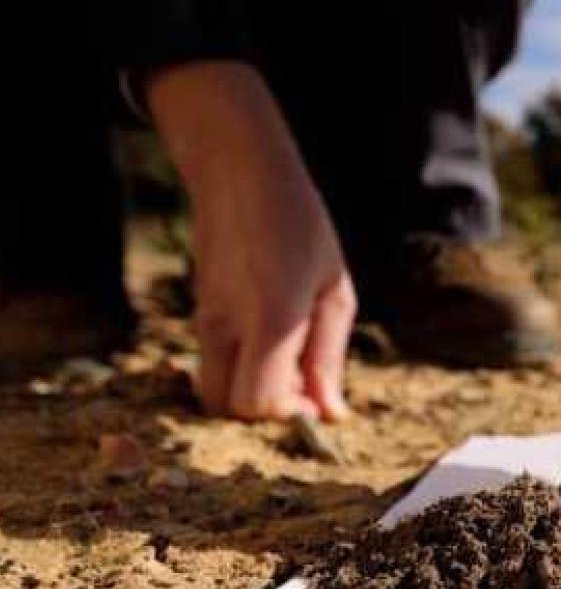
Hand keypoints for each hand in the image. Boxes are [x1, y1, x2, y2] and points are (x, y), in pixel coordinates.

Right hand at [148, 62, 353, 420]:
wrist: (239, 175)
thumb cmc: (301, 228)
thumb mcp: (333, 293)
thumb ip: (327, 359)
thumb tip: (329, 414)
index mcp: (271, 318)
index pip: (257, 403)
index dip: (286, 414)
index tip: (313, 399)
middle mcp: (228, 325)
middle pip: (226, 409)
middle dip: (263, 412)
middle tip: (298, 388)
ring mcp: (205, 319)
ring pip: (212, 389)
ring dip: (249, 392)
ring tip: (287, 364)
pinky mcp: (198, 313)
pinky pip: (213, 363)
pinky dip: (240, 370)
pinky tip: (270, 343)